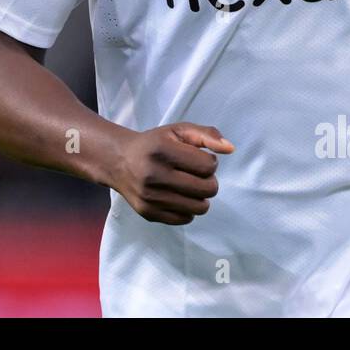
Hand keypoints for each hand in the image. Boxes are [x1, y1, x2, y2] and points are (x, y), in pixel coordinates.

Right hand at [107, 123, 234, 224]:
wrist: (119, 161)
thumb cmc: (155, 144)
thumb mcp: (178, 131)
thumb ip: (206, 134)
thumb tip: (230, 149)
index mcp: (162, 150)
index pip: (208, 166)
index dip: (209, 162)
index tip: (198, 159)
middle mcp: (154, 175)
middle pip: (207, 189)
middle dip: (209, 181)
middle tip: (197, 175)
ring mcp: (150, 197)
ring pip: (199, 207)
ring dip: (201, 197)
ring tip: (190, 186)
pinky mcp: (148, 213)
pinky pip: (185, 219)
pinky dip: (188, 209)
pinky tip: (179, 196)